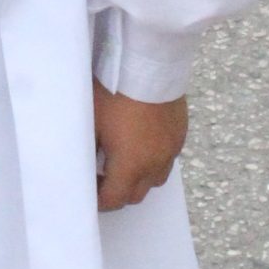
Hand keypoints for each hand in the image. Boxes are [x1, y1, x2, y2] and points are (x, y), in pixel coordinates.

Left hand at [93, 83, 187, 210]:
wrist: (148, 67)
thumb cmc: (115, 95)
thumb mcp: (92, 124)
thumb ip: (90, 151)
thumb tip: (87, 164)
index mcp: (130, 166)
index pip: (114, 200)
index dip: (98, 200)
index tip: (90, 189)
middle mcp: (154, 165)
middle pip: (136, 195)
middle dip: (119, 192)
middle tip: (103, 177)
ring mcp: (170, 151)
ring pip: (156, 179)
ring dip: (140, 178)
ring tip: (125, 160)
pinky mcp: (180, 135)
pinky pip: (167, 159)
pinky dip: (154, 159)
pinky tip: (142, 143)